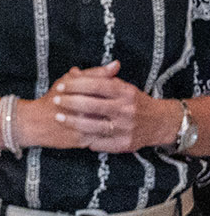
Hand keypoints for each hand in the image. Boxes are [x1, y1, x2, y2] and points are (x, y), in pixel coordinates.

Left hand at [46, 62, 174, 152]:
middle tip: (54, 100)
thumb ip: (100, 80)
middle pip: (93, 105)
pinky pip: (100, 143)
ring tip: (58, 117)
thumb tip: (74, 71)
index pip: (97, 85)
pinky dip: (86, 139)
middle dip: (70, 102)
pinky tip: (74, 135)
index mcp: (127, 93)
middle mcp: (127, 110)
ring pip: (93, 126)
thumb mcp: (124, 87)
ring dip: (73, 122)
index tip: (61, 85)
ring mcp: (126, 128)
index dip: (76, 85)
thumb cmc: (136, 102)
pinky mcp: (125, 144)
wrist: (161, 123)